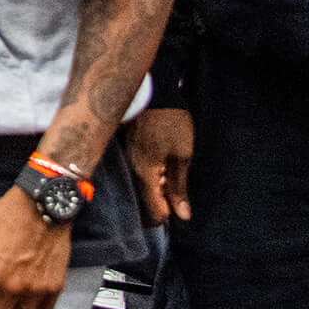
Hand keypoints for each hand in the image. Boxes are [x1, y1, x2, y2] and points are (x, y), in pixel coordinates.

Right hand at [125, 108, 193, 224]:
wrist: (153, 93)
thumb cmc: (171, 123)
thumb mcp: (182, 155)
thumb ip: (179, 188)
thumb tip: (182, 215)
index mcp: (145, 175)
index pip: (153, 212)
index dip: (169, 215)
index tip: (180, 207)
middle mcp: (131, 172)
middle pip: (143, 205)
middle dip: (160, 206)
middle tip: (177, 193)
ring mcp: (126, 162)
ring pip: (139, 191)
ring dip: (155, 191)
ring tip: (170, 176)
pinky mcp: (126, 153)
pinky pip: (136, 176)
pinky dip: (149, 178)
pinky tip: (160, 167)